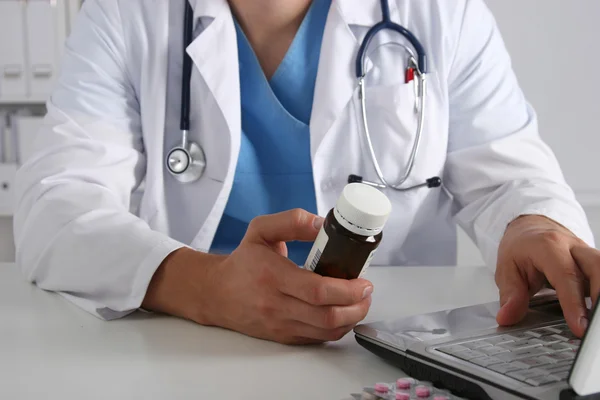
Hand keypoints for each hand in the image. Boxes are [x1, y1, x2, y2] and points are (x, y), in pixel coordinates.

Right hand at [143, 209, 372, 344]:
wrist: (217, 293)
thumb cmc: (243, 261)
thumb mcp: (261, 230)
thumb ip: (292, 221)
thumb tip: (322, 224)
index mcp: (273, 276)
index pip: (318, 291)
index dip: (348, 290)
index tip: (364, 282)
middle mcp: (277, 305)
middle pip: (327, 316)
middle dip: (357, 307)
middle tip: (367, 293)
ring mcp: (280, 325)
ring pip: (326, 332)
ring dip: (351, 319)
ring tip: (359, 303)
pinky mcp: (283, 337)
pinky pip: (317, 339)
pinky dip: (336, 329)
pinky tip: (342, 313)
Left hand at [495, 215, 599, 336]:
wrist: (529, 228)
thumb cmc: (519, 248)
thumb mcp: (506, 270)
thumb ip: (510, 295)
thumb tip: (507, 317)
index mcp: (548, 246)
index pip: (566, 275)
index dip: (574, 303)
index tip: (579, 327)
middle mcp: (573, 247)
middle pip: (597, 267)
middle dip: (599, 298)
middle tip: (593, 326)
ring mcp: (587, 254)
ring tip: (596, 323)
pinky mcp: (593, 264)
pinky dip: (599, 296)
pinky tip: (594, 314)